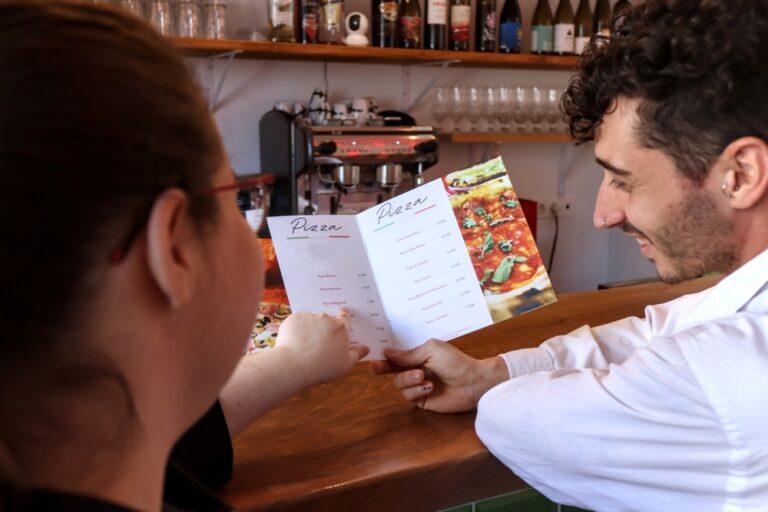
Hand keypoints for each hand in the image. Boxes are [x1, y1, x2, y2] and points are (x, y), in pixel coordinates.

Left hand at [275, 309, 368, 386]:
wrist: (294, 365)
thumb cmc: (323, 367)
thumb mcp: (345, 364)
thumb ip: (357, 354)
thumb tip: (366, 348)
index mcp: (341, 327)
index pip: (345, 317)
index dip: (343, 317)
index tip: (341, 319)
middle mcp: (326, 318)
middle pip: (327, 319)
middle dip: (324, 328)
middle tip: (319, 343)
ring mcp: (309, 317)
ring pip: (310, 320)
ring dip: (309, 329)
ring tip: (304, 346)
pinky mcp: (293, 318)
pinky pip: (297, 322)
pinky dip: (296, 330)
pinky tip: (294, 343)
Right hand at [369, 339, 508, 412]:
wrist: (472, 382)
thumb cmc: (455, 362)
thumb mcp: (431, 351)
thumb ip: (409, 354)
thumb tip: (387, 352)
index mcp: (417, 356)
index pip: (395, 357)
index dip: (383, 358)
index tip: (371, 358)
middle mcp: (415, 370)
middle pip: (391, 371)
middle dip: (385, 369)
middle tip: (376, 369)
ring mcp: (418, 386)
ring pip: (399, 384)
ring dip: (408, 379)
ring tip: (423, 377)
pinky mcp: (422, 400)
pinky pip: (409, 395)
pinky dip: (417, 390)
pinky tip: (430, 387)